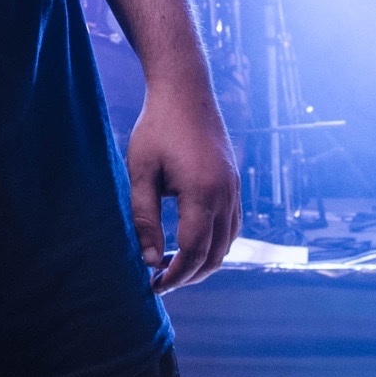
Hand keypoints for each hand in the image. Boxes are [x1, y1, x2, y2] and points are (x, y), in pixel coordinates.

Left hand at [127, 84, 240, 293]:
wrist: (186, 90)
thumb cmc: (157, 128)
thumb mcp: (141, 172)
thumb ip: (144, 218)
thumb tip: (149, 260)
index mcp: (202, 193)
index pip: (194, 252)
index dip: (175, 276)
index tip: (153, 286)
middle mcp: (226, 195)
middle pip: (216, 254)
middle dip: (189, 275)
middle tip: (160, 282)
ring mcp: (234, 188)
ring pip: (228, 243)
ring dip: (204, 261)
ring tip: (172, 266)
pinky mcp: (234, 182)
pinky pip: (232, 225)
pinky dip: (215, 243)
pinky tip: (190, 242)